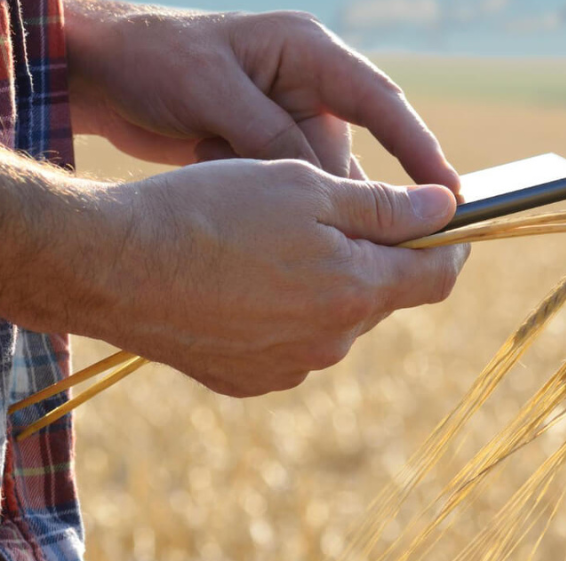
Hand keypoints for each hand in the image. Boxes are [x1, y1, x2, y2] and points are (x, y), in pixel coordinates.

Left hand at [63, 0, 460, 189]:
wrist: (100, 69)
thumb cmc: (155, 60)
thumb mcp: (212, 90)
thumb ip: (270, 135)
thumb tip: (327, 187)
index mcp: (310, 54)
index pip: (382, 103)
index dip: (420, 150)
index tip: (451, 196)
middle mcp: (307, 88)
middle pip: (348, 158)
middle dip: (334, 198)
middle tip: (320, 236)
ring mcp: (285, 121)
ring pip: (315, 184)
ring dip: (287, 206)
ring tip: (243, 202)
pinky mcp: (262, 151)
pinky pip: (284, 192)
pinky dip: (261, 206)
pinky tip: (221, 193)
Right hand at [74, 159, 469, 396]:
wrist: (114, 266)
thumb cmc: (210, 211)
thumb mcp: (304, 187)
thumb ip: (384, 205)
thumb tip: (446, 209)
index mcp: (356, 290)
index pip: (436, 276)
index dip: (452, 244)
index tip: (450, 221)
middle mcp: (331, 341)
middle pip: (380, 295)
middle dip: (375, 255)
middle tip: (337, 209)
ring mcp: (287, 366)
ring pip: (331, 317)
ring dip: (324, 281)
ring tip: (273, 239)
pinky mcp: (247, 378)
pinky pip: (288, 341)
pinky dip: (283, 309)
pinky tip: (243, 275)